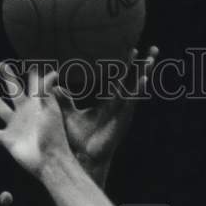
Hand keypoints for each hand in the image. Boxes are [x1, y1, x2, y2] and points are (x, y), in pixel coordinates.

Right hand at [0, 64, 71, 178]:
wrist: (49, 160)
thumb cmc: (53, 135)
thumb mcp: (51, 111)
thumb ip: (46, 92)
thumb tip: (53, 73)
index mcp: (38, 104)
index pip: (35, 85)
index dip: (34, 76)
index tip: (32, 67)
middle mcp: (25, 112)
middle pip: (14, 91)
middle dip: (8, 78)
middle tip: (2, 65)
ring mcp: (16, 126)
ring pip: (1, 108)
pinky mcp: (8, 139)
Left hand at [57, 45, 157, 180]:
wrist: (83, 156)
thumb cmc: (78, 138)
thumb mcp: (68, 113)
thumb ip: (64, 99)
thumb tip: (53, 85)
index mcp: (108, 102)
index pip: (120, 78)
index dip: (127, 65)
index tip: (134, 49)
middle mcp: (118, 105)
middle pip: (133, 80)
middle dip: (144, 65)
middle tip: (153, 49)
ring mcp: (122, 112)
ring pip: (135, 88)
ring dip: (144, 73)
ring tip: (152, 59)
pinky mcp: (122, 119)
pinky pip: (131, 102)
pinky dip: (137, 91)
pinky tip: (144, 79)